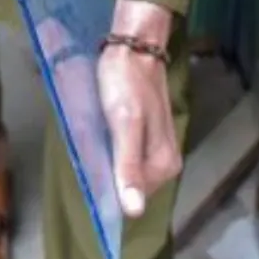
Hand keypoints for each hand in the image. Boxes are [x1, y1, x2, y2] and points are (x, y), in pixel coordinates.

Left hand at [99, 0, 180, 217]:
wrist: (134, 47)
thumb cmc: (127, 82)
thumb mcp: (125, 123)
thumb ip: (129, 167)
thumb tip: (133, 212)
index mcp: (165, 164)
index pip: (132, 198)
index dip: (109, 189)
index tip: (90, 171)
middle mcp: (167, 163)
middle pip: (130, 185)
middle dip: (109, 174)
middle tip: (90, 149)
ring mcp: (158, 149)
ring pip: (127, 171)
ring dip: (108, 162)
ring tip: (93, 141)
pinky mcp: (148, 136)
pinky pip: (127, 156)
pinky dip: (111, 151)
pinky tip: (100, 138)